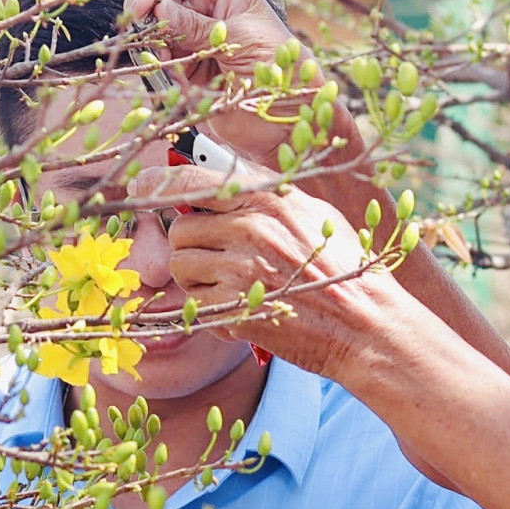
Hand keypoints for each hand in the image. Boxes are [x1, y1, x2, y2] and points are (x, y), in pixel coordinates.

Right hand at [121, 0, 293, 89]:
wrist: (286, 111)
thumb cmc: (278, 63)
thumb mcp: (239, 36)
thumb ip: (196, 24)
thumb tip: (157, 8)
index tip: (141, 8)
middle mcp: (198, 3)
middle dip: (146, 18)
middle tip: (153, 42)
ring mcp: (187, 34)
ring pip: (148, 30)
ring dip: (152, 47)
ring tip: (172, 66)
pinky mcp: (182, 63)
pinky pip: (155, 60)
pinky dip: (158, 69)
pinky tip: (178, 81)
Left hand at [127, 163, 418, 383]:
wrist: (367, 326)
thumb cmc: (345, 271)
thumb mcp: (312, 215)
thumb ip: (265, 198)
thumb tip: (215, 184)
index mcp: (269, 198)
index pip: (191, 181)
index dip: (158, 184)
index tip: (142, 186)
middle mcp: (251, 228)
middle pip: (180, 230)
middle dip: (190, 247)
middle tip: (216, 260)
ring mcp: (241, 271)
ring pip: (180, 268)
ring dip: (197, 281)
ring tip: (232, 287)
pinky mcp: (236, 310)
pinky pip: (196, 305)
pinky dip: (212, 311)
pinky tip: (244, 311)